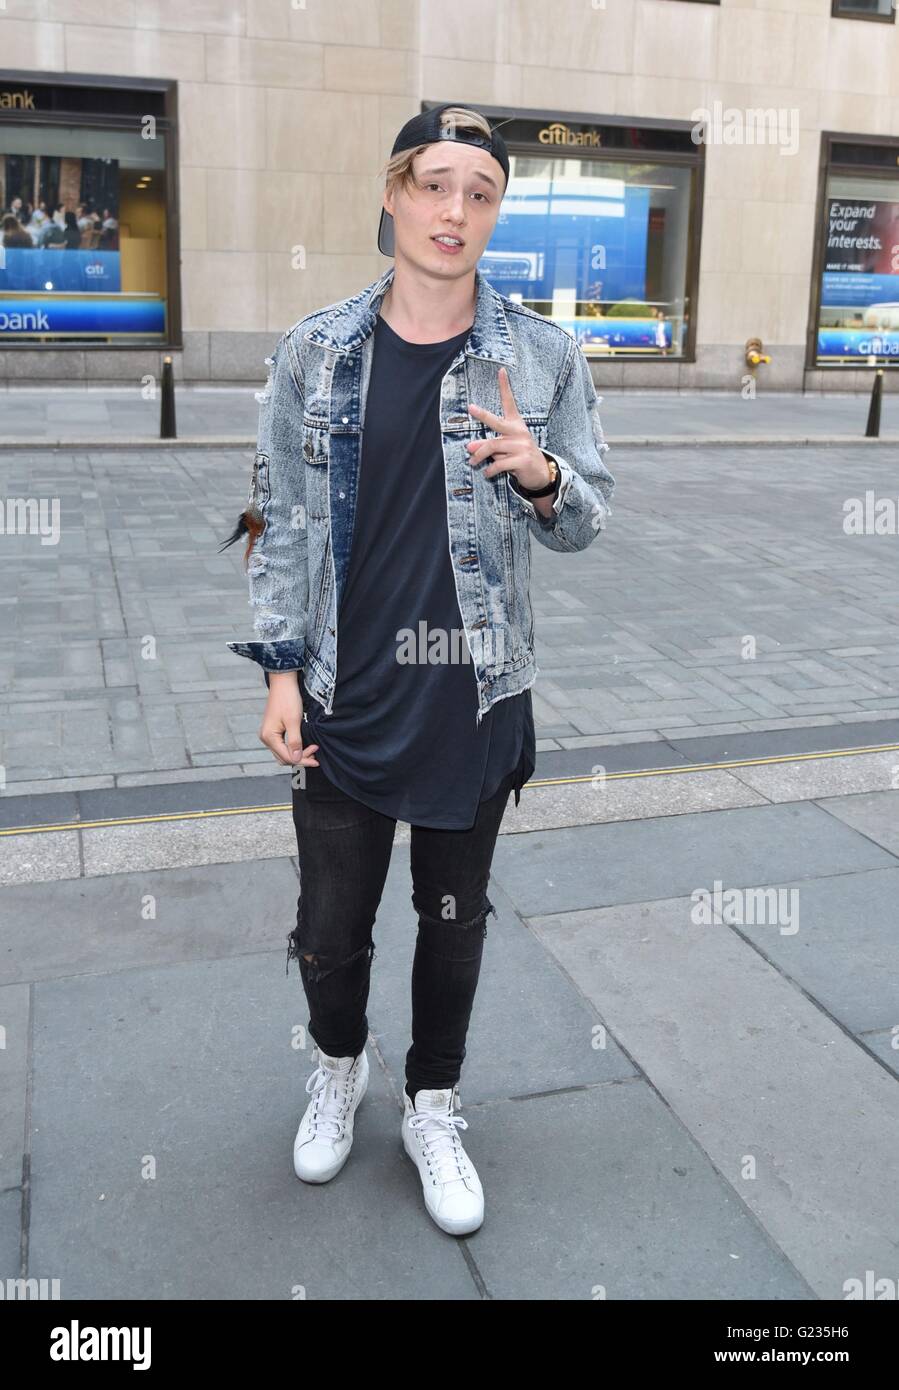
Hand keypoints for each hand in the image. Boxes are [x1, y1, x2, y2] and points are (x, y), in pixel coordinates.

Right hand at [259, 673, 318, 767]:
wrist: (283, 682)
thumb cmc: (287, 699)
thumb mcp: (293, 722)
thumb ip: (295, 742)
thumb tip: (296, 759)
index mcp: (269, 737)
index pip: (286, 757)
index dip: (302, 760)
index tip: (316, 759)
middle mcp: (266, 738)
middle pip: (284, 757)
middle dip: (300, 758)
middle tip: (315, 754)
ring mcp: (269, 734)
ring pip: (283, 752)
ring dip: (297, 753)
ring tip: (312, 749)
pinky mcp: (273, 730)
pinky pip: (283, 745)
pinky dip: (294, 747)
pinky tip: (304, 745)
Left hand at [466, 366, 552, 490]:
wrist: (540, 473)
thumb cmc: (519, 457)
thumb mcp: (503, 449)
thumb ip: (487, 446)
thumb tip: (469, 447)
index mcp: (516, 425)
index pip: (509, 402)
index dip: (505, 387)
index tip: (501, 371)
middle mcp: (519, 432)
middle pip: (497, 422)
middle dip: (483, 415)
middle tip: (470, 407)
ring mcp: (521, 446)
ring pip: (492, 447)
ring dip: (479, 456)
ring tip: (472, 462)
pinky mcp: (522, 460)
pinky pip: (499, 464)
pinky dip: (490, 470)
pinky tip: (487, 473)